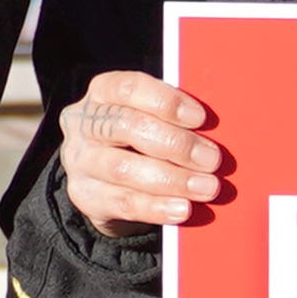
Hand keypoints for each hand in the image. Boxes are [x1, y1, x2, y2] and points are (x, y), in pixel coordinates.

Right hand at [55, 70, 227, 235]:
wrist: (102, 180)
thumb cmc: (136, 138)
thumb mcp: (147, 118)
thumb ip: (172, 118)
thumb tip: (217, 128)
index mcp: (102, 92)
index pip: (128, 88)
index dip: (165, 101)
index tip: (201, 118)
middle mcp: (84, 124)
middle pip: (126, 126)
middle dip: (175, 143)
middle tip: (212, 159)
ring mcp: (80, 161)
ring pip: (123, 168)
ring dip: (171, 179)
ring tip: (206, 188)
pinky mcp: (85, 196)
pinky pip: (123, 203)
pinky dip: (156, 207)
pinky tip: (182, 209)